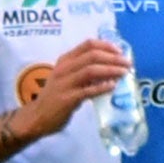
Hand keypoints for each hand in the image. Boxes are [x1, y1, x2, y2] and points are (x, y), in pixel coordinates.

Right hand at [10, 37, 129, 140]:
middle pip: (93, 56)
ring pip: (92, 70)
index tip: (120, 51)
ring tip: (124, 73)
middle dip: (114, 58)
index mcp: (64, 61)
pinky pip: (88, 91)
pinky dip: (102, 88)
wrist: (36, 118)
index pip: (88, 44)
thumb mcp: (66, 78)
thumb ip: (84, 72)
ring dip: (111, 70)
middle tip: (127, 64)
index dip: (107, 45)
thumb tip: (110, 68)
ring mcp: (64, 84)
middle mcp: (63, 69)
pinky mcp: (67, 99)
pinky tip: (112, 87)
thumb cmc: (54, 97)